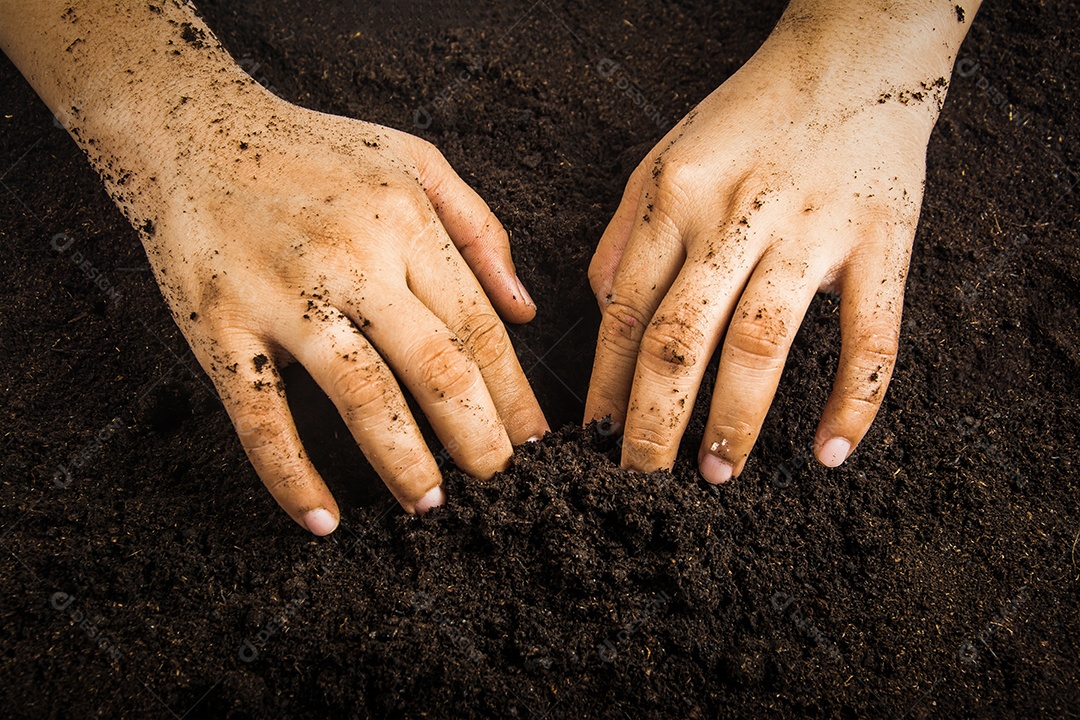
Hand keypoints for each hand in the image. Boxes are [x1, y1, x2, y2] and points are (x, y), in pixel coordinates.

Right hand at [0, 0, 547, 534]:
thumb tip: (526, 309)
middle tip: (502, 489)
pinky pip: (261, 418)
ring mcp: (283, 296)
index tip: (539, 444)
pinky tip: (322, 521)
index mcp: (406, 221)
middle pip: (438, 368)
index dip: (516, 395)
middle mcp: (353, 260)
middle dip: (480, 440)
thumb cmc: (311, 150)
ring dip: (405, 463)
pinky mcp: (219, 328)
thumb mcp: (413, 159)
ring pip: (363, 397)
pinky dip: (291, 477)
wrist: (185, 129)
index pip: (479, 327)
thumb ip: (480, 228)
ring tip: (432, 506)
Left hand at [585, 1, 973, 481]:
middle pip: (681, 337)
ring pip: (762, 344)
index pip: (626, 309)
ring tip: (716, 474)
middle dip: (655, 423)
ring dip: (735, 422)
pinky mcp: (884, 239)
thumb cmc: (747, 121)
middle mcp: (737, 213)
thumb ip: (625, 236)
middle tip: (643, 481)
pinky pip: (872, 335)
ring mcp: (813, 227)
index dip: (607, 384)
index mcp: (675, 195)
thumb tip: (604, 320)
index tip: (596, 439)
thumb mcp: (663, 160)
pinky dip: (854, 401)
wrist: (854, 59)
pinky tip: (831, 451)